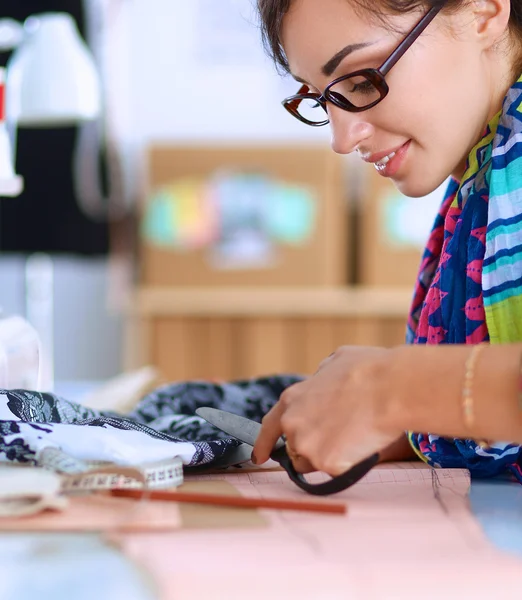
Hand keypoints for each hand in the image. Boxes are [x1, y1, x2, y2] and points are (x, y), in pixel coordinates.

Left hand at [252, 346, 406, 475]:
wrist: (391, 389)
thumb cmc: (370, 371)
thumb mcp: (337, 361)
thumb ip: (321, 376)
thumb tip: (323, 379)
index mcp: (292, 399)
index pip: (268, 426)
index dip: (263, 444)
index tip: (259, 457)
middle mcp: (292, 424)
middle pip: (295, 448)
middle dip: (312, 446)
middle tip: (339, 435)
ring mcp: (307, 445)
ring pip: (313, 463)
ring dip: (327, 456)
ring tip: (353, 436)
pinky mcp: (326, 463)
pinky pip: (335, 470)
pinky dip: (348, 463)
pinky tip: (361, 443)